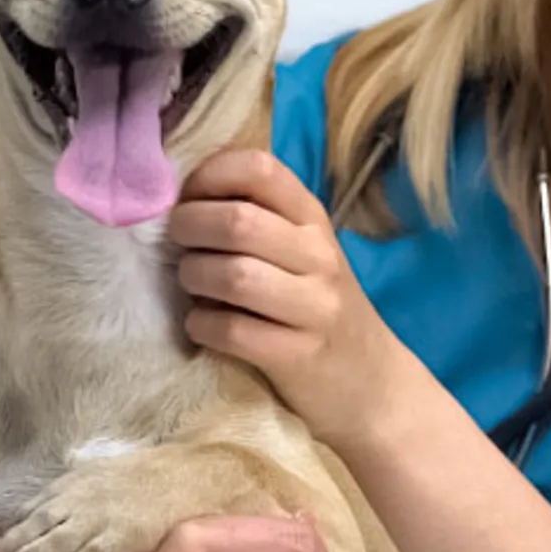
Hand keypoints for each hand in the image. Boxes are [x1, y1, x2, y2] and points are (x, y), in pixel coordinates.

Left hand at [169, 149, 416, 447]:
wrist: (372, 383)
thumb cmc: (317, 308)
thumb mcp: (301, 252)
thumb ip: (257, 218)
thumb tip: (180, 195)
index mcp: (313, 220)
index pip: (260, 169)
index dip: (210, 175)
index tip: (189, 198)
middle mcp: (319, 255)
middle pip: (237, 221)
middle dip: (188, 229)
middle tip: (178, 244)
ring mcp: (314, 307)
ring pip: (232, 275)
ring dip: (193, 278)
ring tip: (193, 286)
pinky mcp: (299, 356)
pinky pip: (231, 331)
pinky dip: (202, 326)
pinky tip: (203, 326)